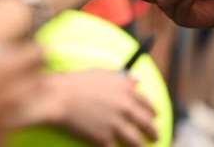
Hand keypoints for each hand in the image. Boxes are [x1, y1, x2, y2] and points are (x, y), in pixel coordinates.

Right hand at [22, 70, 157, 146]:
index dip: (153, 113)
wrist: (59, 97)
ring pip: (137, 142)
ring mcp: (116, 125)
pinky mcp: (105, 139)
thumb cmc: (77, 82)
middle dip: (153, 133)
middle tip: (154, 137)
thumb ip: (122, 78)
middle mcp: (125, 108)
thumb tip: (137, 82)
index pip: (149, 105)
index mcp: (127, 91)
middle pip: (148, 126)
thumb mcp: (102, 73)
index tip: (153, 118)